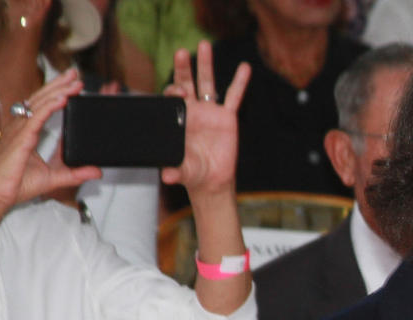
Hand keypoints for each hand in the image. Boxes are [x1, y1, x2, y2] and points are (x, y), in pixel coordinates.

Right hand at [0, 71, 100, 231]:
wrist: (1, 195)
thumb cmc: (18, 184)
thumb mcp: (56, 177)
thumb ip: (77, 172)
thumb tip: (97, 171)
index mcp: (28, 131)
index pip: (43, 106)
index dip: (58, 93)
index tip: (73, 84)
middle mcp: (22, 127)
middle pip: (42, 99)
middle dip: (59, 85)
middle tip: (75, 74)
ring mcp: (20, 131)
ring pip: (40, 105)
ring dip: (58, 92)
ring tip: (74, 83)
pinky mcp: (21, 139)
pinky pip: (36, 118)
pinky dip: (49, 107)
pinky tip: (62, 99)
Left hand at [161, 42, 250, 194]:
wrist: (211, 180)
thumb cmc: (192, 173)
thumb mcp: (182, 170)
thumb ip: (175, 170)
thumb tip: (167, 176)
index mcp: (178, 118)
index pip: (172, 97)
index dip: (174, 91)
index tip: (180, 93)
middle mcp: (193, 111)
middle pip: (187, 83)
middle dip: (183, 67)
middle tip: (181, 52)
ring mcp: (211, 112)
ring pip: (208, 83)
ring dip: (206, 64)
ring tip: (204, 45)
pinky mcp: (228, 118)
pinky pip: (234, 97)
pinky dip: (240, 82)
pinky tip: (244, 68)